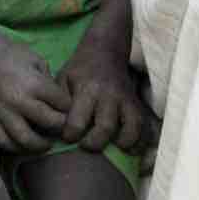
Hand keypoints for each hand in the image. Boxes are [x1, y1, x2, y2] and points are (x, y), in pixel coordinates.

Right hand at [0, 32, 72, 153]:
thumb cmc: (12, 53)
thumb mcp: (37, 61)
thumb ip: (50, 83)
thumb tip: (60, 104)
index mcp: (34, 83)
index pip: (61, 104)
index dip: (70, 109)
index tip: (70, 112)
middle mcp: (18, 100)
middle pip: (49, 123)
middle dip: (60, 127)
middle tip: (62, 129)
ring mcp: (1, 111)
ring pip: (25, 139)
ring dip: (40, 146)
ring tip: (46, 144)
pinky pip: (3, 141)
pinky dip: (16, 147)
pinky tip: (24, 145)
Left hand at [57, 28, 156, 155]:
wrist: (105, 51)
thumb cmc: (79, 70)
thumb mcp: (62, 79)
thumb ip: (58, 103)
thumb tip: (54, 130)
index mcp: (87, 89)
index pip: (77, 121)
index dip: (70, 135)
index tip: (67, 137)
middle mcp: (109, 96)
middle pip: (105, 127)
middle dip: (94, 143)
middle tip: (86, 146)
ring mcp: (126, 100)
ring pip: (132, 128)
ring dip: (123, 143)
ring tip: (112, 148)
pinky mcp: (137, 105)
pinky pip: (144, 127)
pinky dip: (140, 141)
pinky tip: (129, 148)